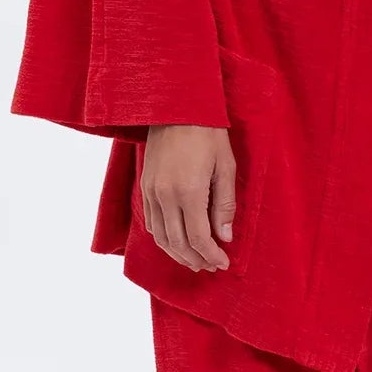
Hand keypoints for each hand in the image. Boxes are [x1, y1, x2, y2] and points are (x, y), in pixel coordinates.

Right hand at [141, 124, 235, 270]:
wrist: (176, 105)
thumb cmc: (208, 132)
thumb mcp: (226, 167)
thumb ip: (224, 205)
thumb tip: (225, 237)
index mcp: (189, 192)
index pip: (198, 239)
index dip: (211, 255)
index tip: (223, 263)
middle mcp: (165, 196)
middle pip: (178, 243)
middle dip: (196, 260)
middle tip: (211, 266)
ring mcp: (151, 191)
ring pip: (160, 237)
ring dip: (177, 254)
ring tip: (194, 261)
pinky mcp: (145, 185)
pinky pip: (150, 222)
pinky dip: (163, 238)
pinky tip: (176, 241)